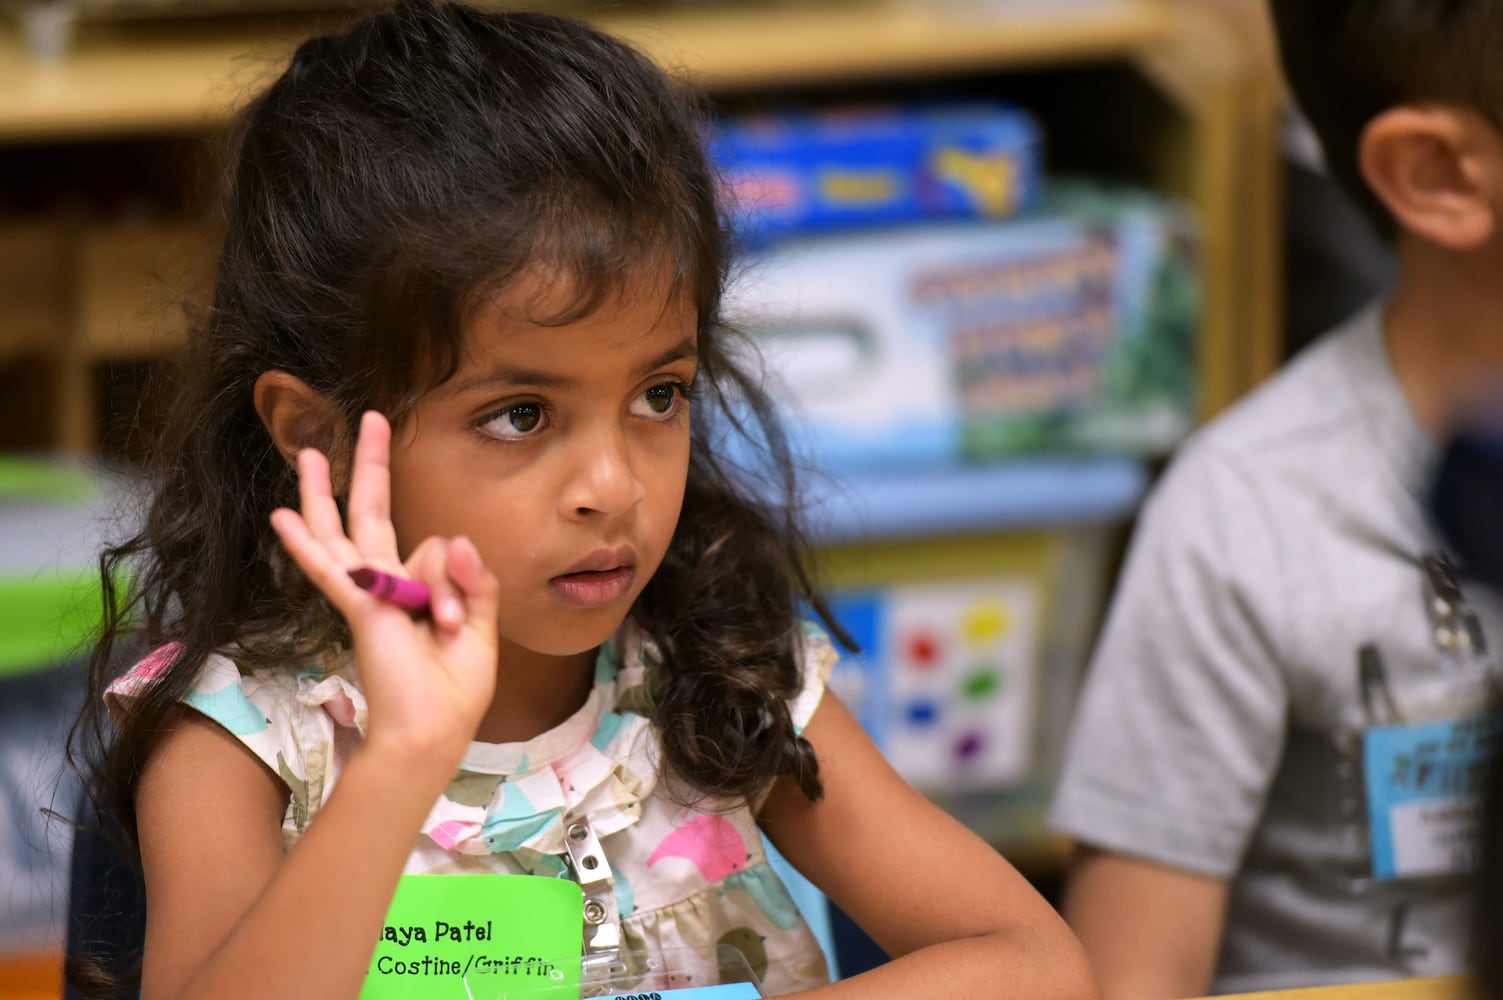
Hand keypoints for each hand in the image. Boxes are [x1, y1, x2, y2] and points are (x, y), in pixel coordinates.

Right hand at [270, 411, 498, 770]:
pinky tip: (281, 516)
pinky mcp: (361, 609)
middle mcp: (387, 587)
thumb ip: (474, 580)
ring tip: (307, 451)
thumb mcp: (481, 627)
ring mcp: (369, 595)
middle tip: (373, 420)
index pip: (435, 549)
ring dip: (323, 491)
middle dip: (371, 466)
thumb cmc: (455, 691)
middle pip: (373, 514)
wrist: (433, 731)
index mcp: (417, 592)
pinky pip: (330, 568)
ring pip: (343, 531)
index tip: (459, 617)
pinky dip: (307, 543)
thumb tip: (453, 537)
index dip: (458, 569)